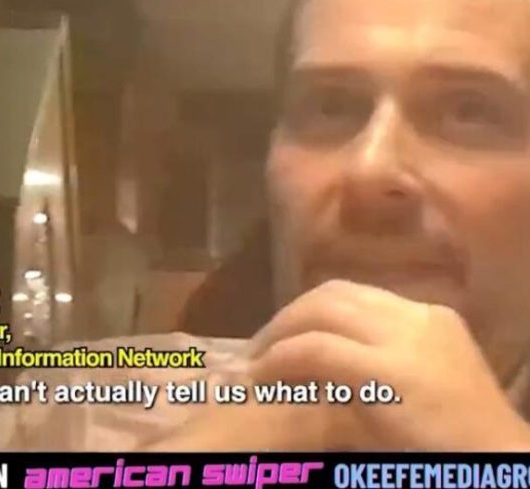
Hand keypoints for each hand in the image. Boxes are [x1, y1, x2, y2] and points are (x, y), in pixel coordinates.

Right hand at [249, 280, 529, 450]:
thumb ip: (324, 397)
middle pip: (325, 305)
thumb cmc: (429, 458)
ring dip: (306, 308)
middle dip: (282, 323)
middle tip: (258, 348)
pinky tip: (328, 326)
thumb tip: (277, 376)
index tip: (248, 375)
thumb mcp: (369, 437)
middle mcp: (407, 331)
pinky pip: (373, 296)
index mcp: (392, 375)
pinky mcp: (435, 311)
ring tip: (285, 330)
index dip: (273, 359)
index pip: (314, 349)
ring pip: (345, 289)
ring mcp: (424, 314)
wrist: (499, 454)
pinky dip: (340, 307)